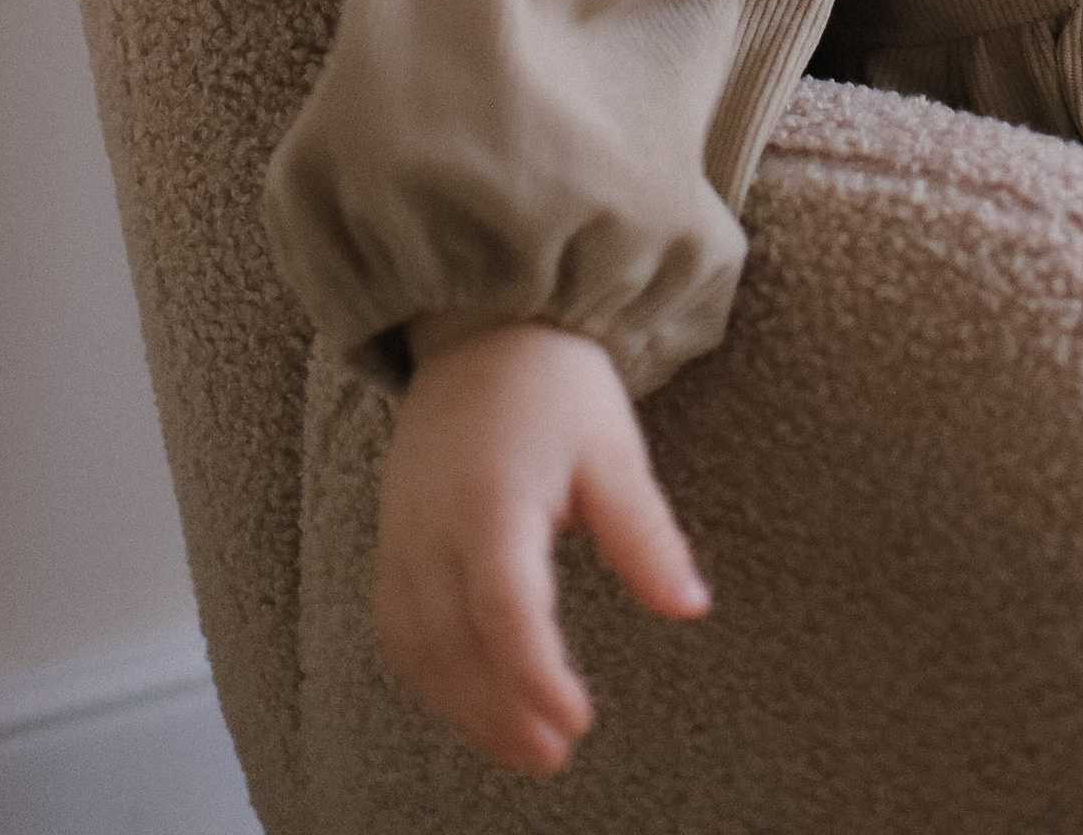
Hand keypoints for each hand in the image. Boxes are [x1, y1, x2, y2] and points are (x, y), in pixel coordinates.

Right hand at [375, 319, 708, 774]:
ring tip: (524, 746)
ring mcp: (402, 536)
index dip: (535, 674)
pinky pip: (397, 630)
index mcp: (492, 499)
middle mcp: (433, 525)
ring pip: (418, 650)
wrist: (482, 329)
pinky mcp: (391, 543)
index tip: (578, 720)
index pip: (504, 608)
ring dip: (464, 710)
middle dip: (501, 713)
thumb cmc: (555, 387)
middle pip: (454, 645)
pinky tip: (471, 705)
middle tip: (555, 753)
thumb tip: (690, 607)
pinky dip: (430, 680)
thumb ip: (645, 535)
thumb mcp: (613, 450)